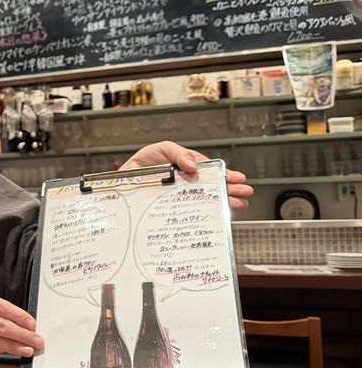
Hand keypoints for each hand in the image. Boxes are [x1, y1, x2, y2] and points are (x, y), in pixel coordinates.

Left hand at [121, 140, 252, 208]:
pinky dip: (201, 215)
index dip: (224, 175)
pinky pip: (187, 213)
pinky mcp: (169, 209)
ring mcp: (177, 197)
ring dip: (221, 202)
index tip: (237, 179)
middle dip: (229, 189)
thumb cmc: (142, 163)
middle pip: (210, 187)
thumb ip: (178, 154)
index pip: (209, 172)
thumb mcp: (162, 150)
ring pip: (203, 200)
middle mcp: (184, 184)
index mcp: (185, 168)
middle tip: (245, 193)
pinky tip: (214, 218)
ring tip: (239, 204)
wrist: (120, 179)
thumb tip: (194, 166)